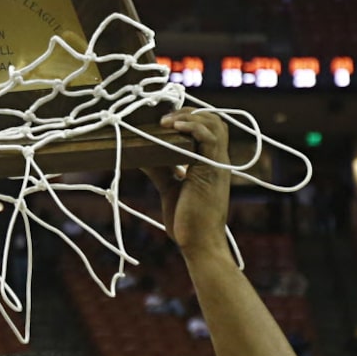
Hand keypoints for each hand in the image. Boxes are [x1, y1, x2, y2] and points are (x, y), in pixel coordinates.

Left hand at [142, 110, 230, 253]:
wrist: (199, 243)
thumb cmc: (187, 220)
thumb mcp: (170, 188)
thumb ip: (160, 169)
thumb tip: (139, 155)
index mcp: (210, 162)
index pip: (208, 128)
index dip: (190, 117)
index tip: (166, 119)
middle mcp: (217, 160)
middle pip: (214, 120)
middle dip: (189, 112)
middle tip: (164, 118)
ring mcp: (217, 164)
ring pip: (214, 124)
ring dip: (190, 116)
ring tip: (167, 121)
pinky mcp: (212, 170)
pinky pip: (210, 139)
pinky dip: (193, 127)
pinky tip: (176, 126)